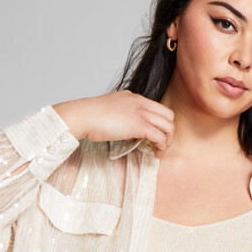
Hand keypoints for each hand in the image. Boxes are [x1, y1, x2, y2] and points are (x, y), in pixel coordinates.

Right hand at [52, 91, 174, 152]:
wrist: (82, 115)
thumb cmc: (89, 117)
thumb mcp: (110, 110)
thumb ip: (123, 117)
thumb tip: (130, 133)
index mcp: (134, 97)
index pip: (158, 108)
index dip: (160, 124)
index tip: (155, 136)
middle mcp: (140, 102)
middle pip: (168, 116)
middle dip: (168, 132)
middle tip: (161, 145)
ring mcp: (141, 112)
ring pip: (168, 126)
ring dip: (167, 141)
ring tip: (159, 152)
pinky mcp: (138, 125)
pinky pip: (159, 137)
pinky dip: (161, 147)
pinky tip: (155, 154)